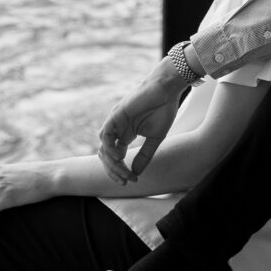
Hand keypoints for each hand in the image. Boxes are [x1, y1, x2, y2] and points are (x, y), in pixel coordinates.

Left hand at [98, 60, 184, 184]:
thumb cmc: (162, 109)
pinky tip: (119, 157)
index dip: (121, 170)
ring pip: (103, 146)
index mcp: (125, 134)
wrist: (166, 89)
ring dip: (111, 163)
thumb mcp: (155, 138)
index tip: (133, 180)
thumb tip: (135, 173)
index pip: (115, 156)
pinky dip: (109, 148)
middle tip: (125, 181)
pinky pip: (106, 134)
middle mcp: (118, 129)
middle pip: (106, 154)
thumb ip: (144, 155)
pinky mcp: (116, 115)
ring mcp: (115, 121)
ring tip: (123, 172)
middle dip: (114, 171)